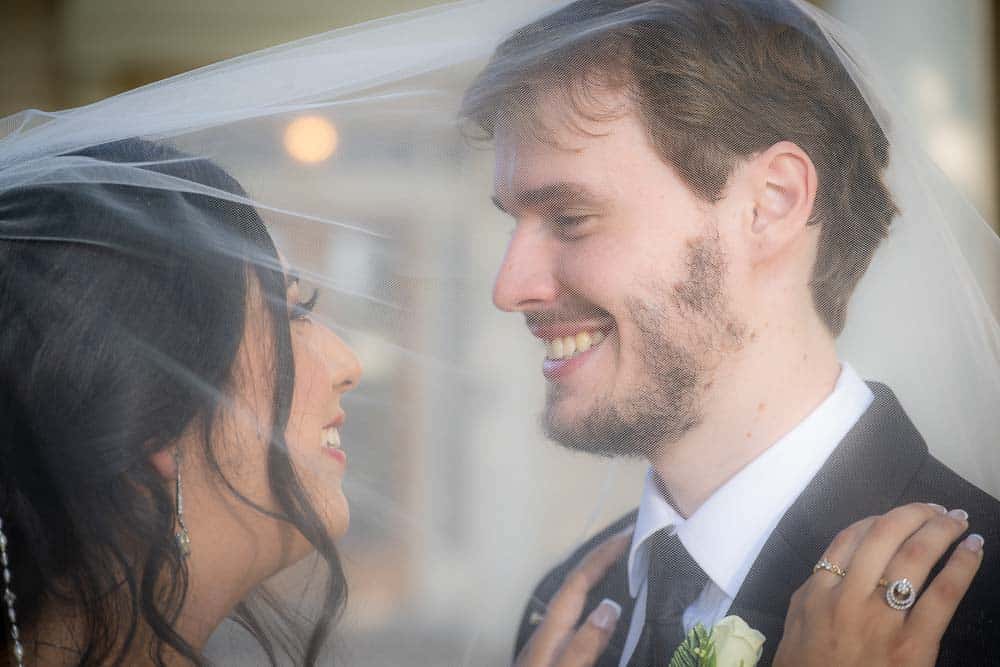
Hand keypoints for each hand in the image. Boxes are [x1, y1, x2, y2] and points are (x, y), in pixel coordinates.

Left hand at [515, 528, 630, 666]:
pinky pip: (576, 610)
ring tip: (618, 562)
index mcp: (552, 627)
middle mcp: (549, 626)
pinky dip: (591, 595)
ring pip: (575, 595)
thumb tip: (610, 607)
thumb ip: (584, 644)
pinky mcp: (550, 649)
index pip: (579, 580)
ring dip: (596, 574)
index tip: (627, 535)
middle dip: (599, 557)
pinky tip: (599, 603)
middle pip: (575, 581)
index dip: (603, 555)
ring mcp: (548, 637)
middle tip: (626, 539)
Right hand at [774, 502, 983, 666]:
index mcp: (818, 591)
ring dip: (941, 530)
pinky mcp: (914, 645)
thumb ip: (814, 590)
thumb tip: (836, 564)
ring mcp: (881, 620)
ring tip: (957, 520)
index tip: (898, 515)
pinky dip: (962, 566)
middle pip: (884, 536)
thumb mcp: (796, 623)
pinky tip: (973, 549)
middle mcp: (848, 598)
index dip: (878, 518)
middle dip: (914, 513)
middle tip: (935, 508)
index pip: (850, 537)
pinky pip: (943, 595)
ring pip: (914, 556)